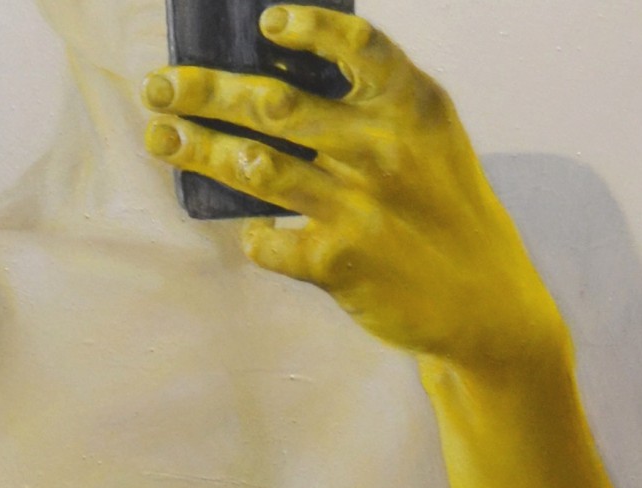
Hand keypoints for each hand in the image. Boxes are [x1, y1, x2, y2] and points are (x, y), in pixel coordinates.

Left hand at [142, 7, 563, 375]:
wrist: (483, 305)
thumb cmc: (445, 213)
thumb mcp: (431, 142)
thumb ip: (375, 107)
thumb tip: (282, 83)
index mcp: (412, 107)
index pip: (358, 47)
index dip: (310, 28)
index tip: (266, 22)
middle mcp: (382, 150)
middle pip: (277, 106)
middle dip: (207, 91)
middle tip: (158, 84)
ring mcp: (357, 207)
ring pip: (258, 168)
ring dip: (201, 151)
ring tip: (161, 139)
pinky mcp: (337, 263)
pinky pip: (270, 240)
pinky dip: (254, 236)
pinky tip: (251, 231)